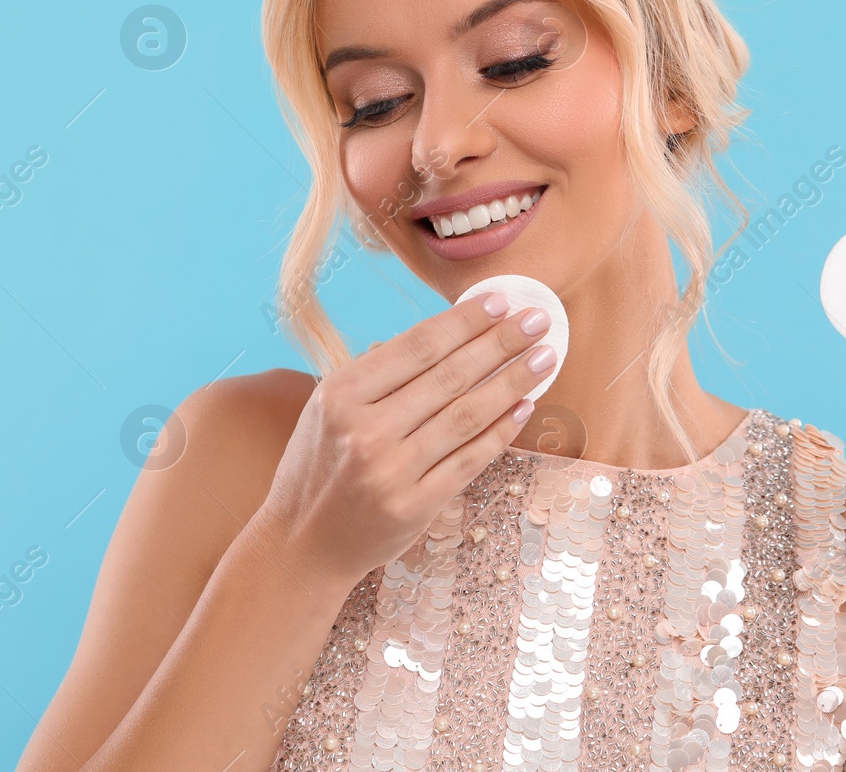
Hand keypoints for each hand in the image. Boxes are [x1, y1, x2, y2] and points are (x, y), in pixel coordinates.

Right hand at [255, 292, 556, 589]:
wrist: (301, 543)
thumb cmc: (318, 467)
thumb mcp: (328, 409)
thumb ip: (377, 373)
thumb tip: (445, 334)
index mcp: (340, 394)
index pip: (417, 346)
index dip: (464, 321)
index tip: (500, 301)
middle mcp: (364, 430)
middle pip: (449, 376)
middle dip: (500, 343)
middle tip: (537, 320)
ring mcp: (391, 472)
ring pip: (466, 416)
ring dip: (512, 383)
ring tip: (544, 358)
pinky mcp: (415, 507)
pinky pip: (469, 460)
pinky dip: (500, 431)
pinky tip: (524, 408)